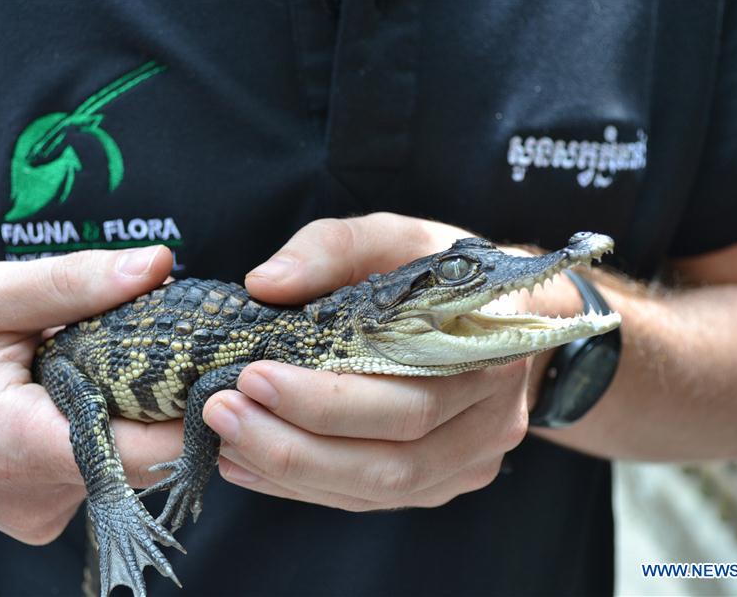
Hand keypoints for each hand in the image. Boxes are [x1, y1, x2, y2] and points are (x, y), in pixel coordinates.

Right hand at [0, 247, 181, 543]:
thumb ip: (77, 282)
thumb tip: (159, 263)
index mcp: (25, 447)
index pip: (150, 450)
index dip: (192, 409)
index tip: (211, 365)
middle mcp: (39, 496)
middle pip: (146, 458)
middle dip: (166, 403)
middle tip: (170, 351)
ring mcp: (38, 511)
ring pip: (126, 466)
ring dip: (132, 417)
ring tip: (116, 369)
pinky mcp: (38, 510)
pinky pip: (99, 474)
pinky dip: (105, 433)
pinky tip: (85, 396)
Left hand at [202, 213, 537, 510]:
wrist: (513, 316)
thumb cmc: (450, 274)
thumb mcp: (400, 237)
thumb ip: (335, 248)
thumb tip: (265, 283)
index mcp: (488, 356)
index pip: (408, 401)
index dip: (326, 402)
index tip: (253, 376)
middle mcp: (490, 423)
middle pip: (391, 462)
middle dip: (295, 446)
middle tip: (224, 414)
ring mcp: (470, 461)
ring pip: (378, 491)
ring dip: (293, 475)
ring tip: (228, 442)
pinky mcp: (444, 481)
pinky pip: (370, 498)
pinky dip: (307, 488)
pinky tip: (254, 466)